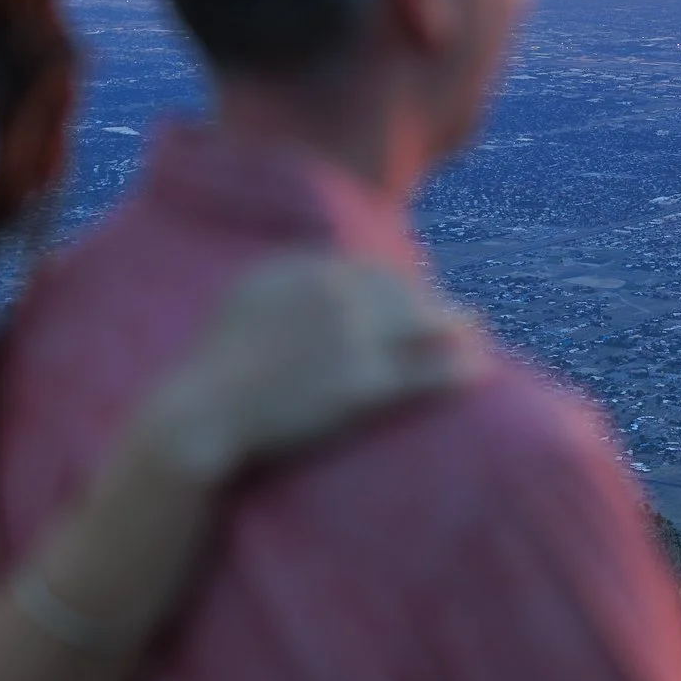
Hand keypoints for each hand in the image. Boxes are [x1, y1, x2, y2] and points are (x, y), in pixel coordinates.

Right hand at [141, 254, 482, 481]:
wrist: (200, 416)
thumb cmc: (216, 370)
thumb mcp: (245, 299)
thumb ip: (284, 275)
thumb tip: (314, 264)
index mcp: (304, 268)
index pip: (370, 270)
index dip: (398, 287)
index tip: (415, 298)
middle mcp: (332, 293)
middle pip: (402, 292)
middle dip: (430, 305)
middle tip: (456, 317)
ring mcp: (350, 338)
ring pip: (422, 326)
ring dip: (457, 328)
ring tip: (477, 334)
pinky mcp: (362, 385)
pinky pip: (425, 372)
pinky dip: (458, 371)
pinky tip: (480, 373)